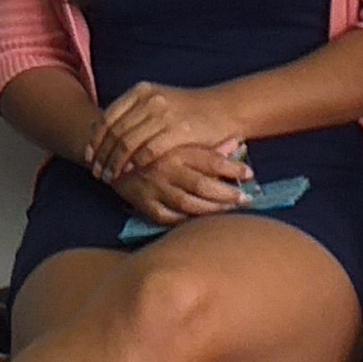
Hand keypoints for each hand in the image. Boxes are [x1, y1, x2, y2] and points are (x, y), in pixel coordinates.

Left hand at [86, 82, 247, 181]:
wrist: (226, 109)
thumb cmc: (191, 110)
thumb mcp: (160, 101)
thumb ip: (135, 112)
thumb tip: (107, 132)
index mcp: (141, 91)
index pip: (108, 117)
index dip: (95, 139)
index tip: (89, 155)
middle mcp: (150, 100)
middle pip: (114, 132)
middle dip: (102, 155)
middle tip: (96, 172)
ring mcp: (163, 115)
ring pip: (127, 143)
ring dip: (115, 163)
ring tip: (110, 177)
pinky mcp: (178, 131)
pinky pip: (148, 152)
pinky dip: (135, 165)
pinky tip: (131, 174)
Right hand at [105, 143, 249, 226]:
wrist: (112, 153)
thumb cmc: (154, 147)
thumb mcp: (179, 140)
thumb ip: (208, 145)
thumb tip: (236, 142)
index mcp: (175, 149)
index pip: (209, 160)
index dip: (232, 168)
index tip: (250, 173)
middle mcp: (165, 168)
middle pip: (201, 185)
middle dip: (227, 194)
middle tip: (247, 198)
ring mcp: (154, 188)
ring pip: (188, 204)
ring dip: (212, 209)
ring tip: (231, 210)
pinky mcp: (144, 203)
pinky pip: (169, 217)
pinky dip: (186, 220)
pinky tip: (203, 221)